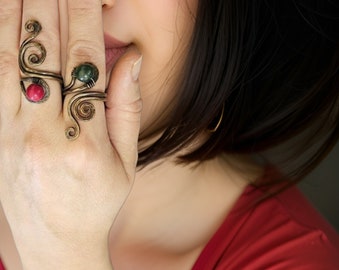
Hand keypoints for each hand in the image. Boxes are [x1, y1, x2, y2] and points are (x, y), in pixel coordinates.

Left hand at [0, 0, 141, 268]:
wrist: (55, 241)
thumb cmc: (97, 201)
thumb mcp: (127, 161)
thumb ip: (127, 107)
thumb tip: (130, 58)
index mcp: (87, 142)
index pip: (86, 64)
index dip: (84, 18)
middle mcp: (45, 136)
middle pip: (44, 54)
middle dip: (48, 5)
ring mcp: (11, 137)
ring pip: (7, 61)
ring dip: (13, 14)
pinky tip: (0, 20)